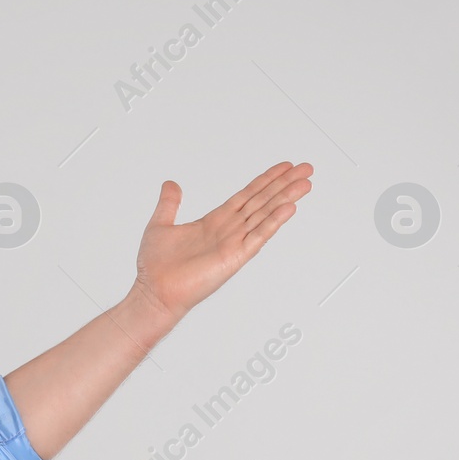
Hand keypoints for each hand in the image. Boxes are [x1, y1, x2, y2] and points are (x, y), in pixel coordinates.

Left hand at [130, 161, 312, 323]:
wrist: (153, 292)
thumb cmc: (155, 267)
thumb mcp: (160, 225)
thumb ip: (169, 204)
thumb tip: (171, 184)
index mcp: (213, 222)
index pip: (246, 195)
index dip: (265, 180)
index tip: (283, 168)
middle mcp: (227, 231)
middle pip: (262, 201)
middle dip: (283, 184)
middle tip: (305, 169)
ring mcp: (233, 244)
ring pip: (265, 215)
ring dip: (285, 199)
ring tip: (304, 184)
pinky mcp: (234, 258)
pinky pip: (258, 236)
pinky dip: (273, 222)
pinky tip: (288, 209)